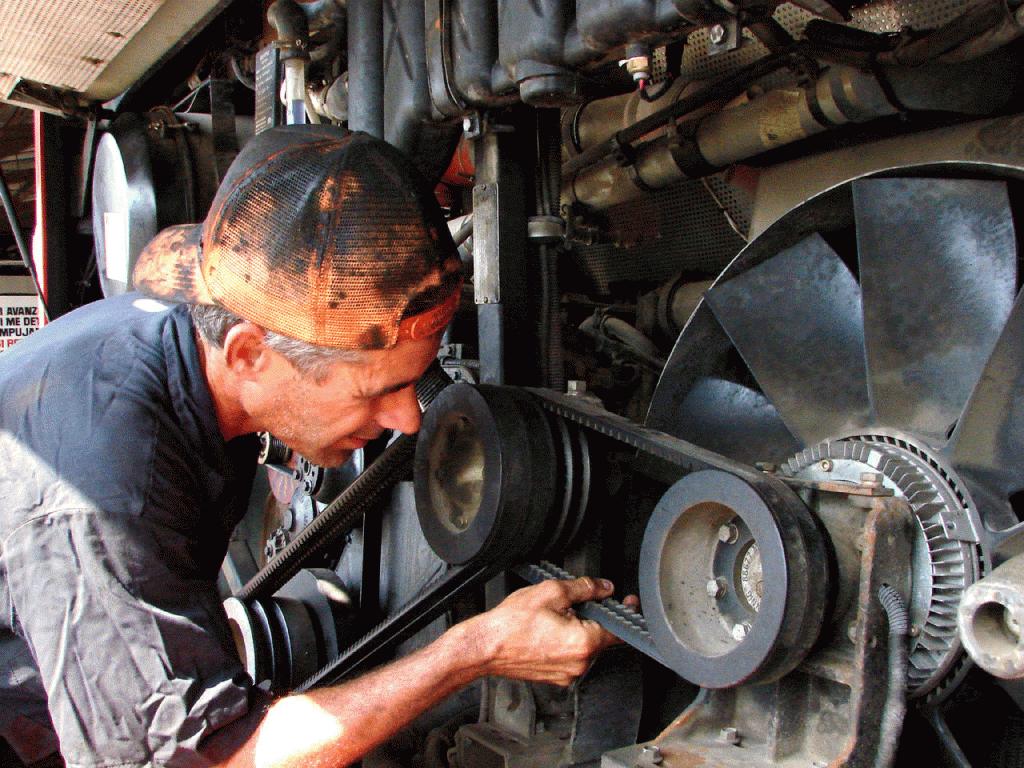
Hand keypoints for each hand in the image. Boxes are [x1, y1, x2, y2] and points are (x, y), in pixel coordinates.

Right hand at [468, 577, 632, 685]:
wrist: (486, 646)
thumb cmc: (511, 624)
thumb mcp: (551, 592)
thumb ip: (584, 588)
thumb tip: (603, 587)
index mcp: (583, 642)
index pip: (618, 629)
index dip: (623, 612)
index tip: (628, 603)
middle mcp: (579, 663)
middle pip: (599, 636)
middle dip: (590, 617)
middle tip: (568, 605)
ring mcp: (567, 673)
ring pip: (583, 647)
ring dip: (575, 631)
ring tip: (549, 619)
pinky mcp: (556, 677)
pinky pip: (570, 657)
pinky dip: (564, 644)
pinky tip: (545, 632)